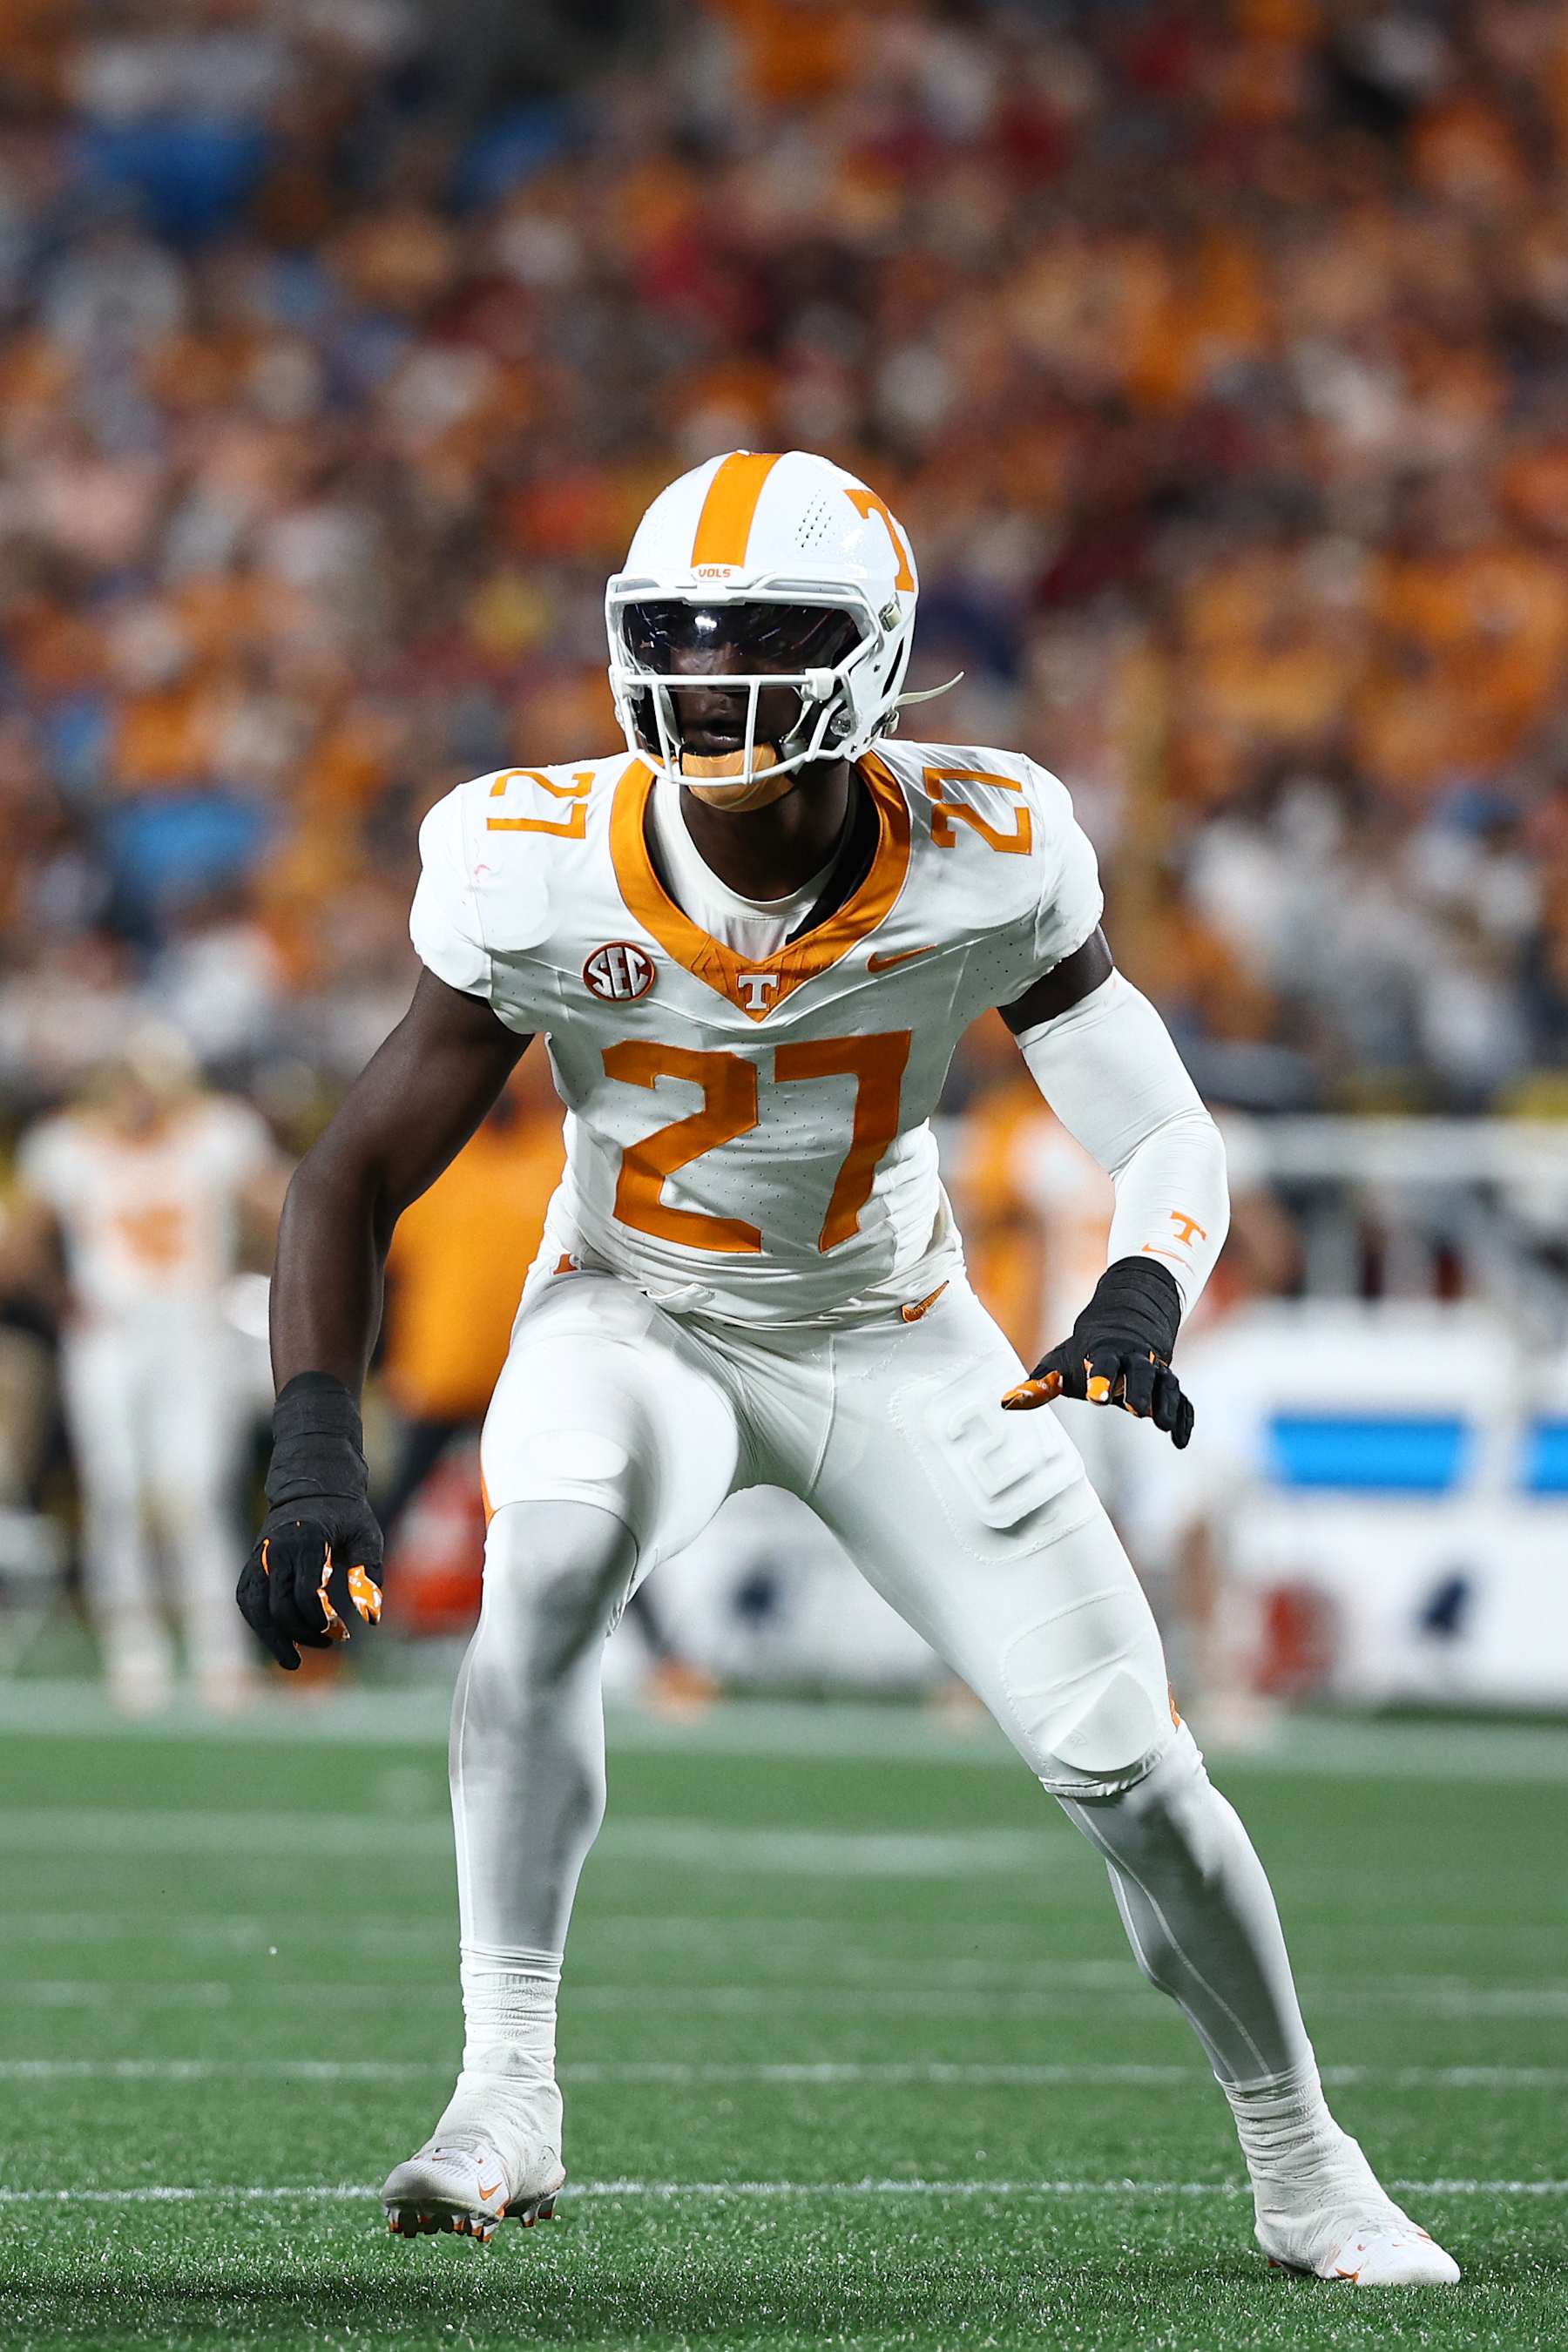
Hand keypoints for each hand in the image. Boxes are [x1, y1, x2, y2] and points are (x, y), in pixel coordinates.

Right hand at [236, 1372, 383, 1668]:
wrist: (313, 1485)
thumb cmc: (346, 1514)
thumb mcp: (367, 1536)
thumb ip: (370, 1574)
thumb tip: (373, 1619)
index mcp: (306, 1540)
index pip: (305, 1593)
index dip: (320, 1620)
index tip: (339, 1632)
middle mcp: (276, 1550)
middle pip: (279, 1606)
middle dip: (302, 1633)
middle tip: (328, 1643)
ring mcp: (259, 1558)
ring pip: (255, 1608)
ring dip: (273, 1638)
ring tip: (292, 1662)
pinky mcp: (251, 1565)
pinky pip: (246, 1600)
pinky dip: (258, 1624)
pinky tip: (276, 1641)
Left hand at [999, 1256, 1193, 1448]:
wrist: (1125, 1323)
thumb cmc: (1084, 1352)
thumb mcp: (1059, 1364)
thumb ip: (1037, 1386)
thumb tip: (1005, 1402)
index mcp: (1104, 1352)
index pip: (1102, 1363)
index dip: (1099, 1379)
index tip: (1094, 1397)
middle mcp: (1134, 1358)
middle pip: (1140, 1371)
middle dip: (1138, 1390)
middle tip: (1135, 1411)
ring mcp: (1156, 1370)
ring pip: (1166, 1384)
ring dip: (1166, 1404)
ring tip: (1164, 1427)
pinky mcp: (1168, 1385)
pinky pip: (1182, 1400)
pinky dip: (1184, 1418)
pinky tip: (1180, 1441)